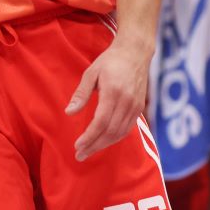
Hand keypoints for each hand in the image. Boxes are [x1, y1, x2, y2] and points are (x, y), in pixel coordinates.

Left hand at [66, 38, 149, 160]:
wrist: (134, 53)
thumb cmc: (110, 61)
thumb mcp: (91, 73)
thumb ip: (81, 94)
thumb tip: (69, 112)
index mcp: (113, 92)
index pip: (101, 122)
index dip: (89, 137)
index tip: (77, 146)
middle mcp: (127, 102)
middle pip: (110, 132)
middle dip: (94, 146)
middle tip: (80, 155)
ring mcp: (135, 107)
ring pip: (120, 133)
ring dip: (104, 145)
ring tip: (89, 151)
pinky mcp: (140, 108)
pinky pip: (127, 129)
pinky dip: (115, 138)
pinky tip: (104, 141)